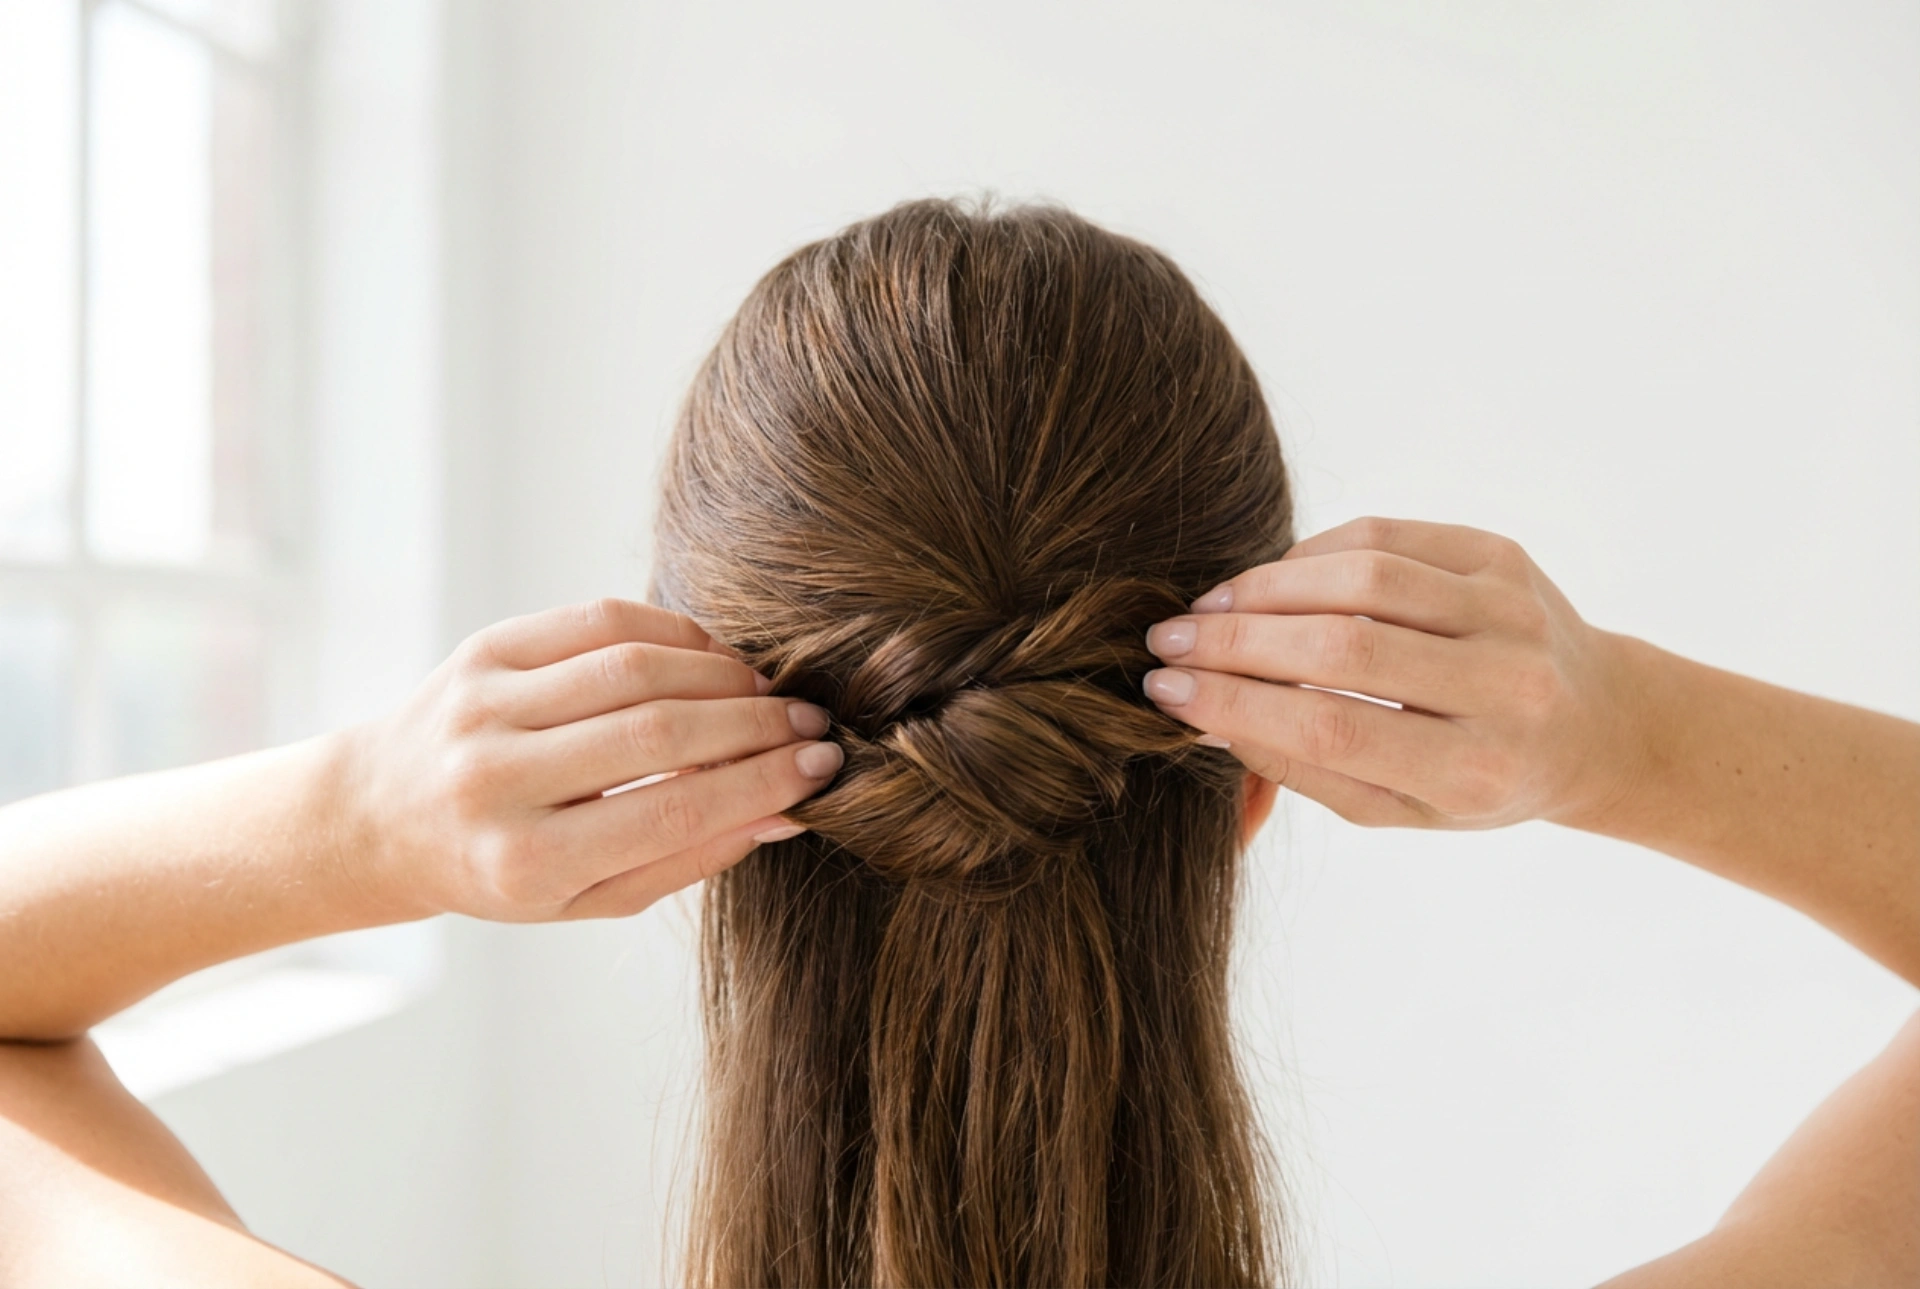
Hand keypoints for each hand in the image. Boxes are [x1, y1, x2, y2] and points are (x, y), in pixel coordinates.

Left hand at [334, 599, 842, 920]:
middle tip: (813, 723)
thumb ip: (687, 857)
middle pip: (659, 731)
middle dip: (755, 724)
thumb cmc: (501, 869)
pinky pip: (599, 621)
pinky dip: (672, 634)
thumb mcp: (588, 898)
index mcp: (527, 861)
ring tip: (766, 695)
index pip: (673, 808)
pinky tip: (710, 659)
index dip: (762, 783)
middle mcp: (496, 780)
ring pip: (634, 666)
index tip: (821, 767)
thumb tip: (787, 811)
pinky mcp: (484, 649)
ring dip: (722, 675)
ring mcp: (484, 705)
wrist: (380, 816)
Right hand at [1142, 517, 1645, 829]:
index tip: (1166, 690)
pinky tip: (1271, 581)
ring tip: (1210, 607)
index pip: (1330, 729)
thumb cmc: (1476, 777)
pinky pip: (1385, 536)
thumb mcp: (1397, 810)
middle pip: (1343, 648)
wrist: (1594, 723)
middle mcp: (1505, 687)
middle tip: (1168, 639)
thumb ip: (1302, 770)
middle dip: (1236, 640)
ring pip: (1361, 578)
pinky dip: (1313, 554)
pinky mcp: (1502, 554)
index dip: (1235, 705)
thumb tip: (1202, 718)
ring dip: (1265, 588)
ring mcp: (1511, 611)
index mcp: (1475, 769)